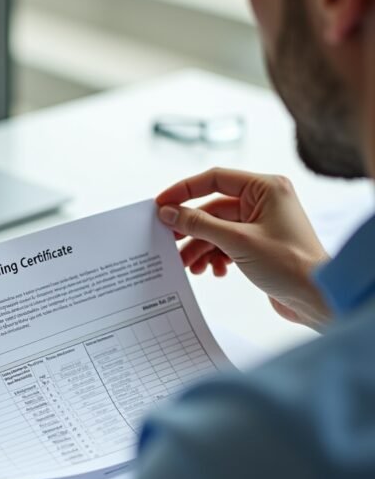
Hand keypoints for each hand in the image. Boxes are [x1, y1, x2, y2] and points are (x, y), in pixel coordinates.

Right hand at [156, 168, 330, 329]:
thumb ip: (199, 224)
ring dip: (201, 248)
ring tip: (190, 267)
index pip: (215, 178)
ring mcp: (261, 223)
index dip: (184, 190)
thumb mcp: (237, 241)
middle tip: (167, 241)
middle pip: (213, 209)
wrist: (318, 300)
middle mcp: (264, 201)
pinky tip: (215, 272)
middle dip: (191, 229)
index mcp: (265, 188)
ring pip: (217, 230)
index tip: (161, 204)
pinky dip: (216, 257)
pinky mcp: (259, 245)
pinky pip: (226, 244)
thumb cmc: (290, 265)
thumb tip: (168, 212)